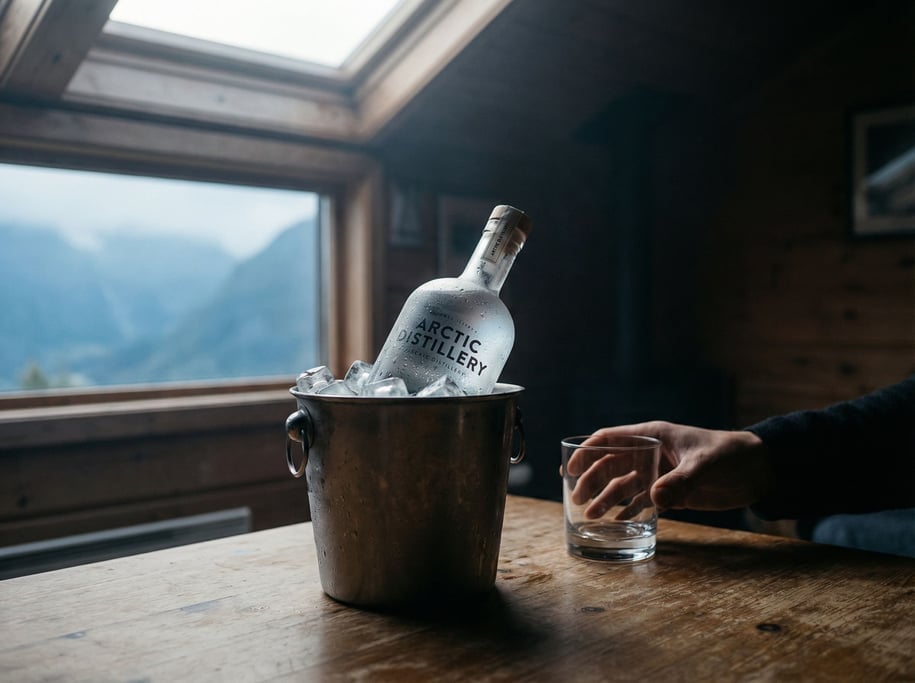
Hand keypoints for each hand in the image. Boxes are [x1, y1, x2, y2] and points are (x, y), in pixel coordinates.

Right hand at [566, 421, 774, 516]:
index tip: (569, 467)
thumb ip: (681, 481)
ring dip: (606, 498)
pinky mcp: (671, 492)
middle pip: (611, 464)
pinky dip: (628, 511)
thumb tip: (655, 500)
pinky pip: (642, 501)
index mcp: (653, 435)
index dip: (587, 451)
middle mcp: (651, 454)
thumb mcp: (706, 464)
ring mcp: (659, 473)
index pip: (610, 438)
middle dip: (591, 479)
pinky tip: (617, 523)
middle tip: (577, 498)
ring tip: (590, 516)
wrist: (759, 469)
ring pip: (623, 485)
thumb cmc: (732, 454)